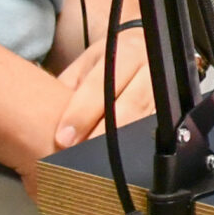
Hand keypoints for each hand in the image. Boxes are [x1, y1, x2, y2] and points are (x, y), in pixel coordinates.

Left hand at [49, 24, 156, 153]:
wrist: (143, 49)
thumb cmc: (108, 62)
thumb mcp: (86, 66)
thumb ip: (69, 89)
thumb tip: (40, 121)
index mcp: (127, 53)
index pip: (103, 85)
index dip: (82, 113)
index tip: (63, 138)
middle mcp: (151, 70)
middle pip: (130, 105)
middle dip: (102, 134)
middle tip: (77, 157)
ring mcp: (167, 90)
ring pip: (146, 122)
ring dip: (121, 146)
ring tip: (96, 166)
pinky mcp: (173, 110)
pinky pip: (157, 132)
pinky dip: (137, 149)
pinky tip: (120, 165)